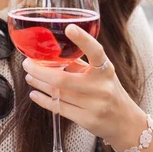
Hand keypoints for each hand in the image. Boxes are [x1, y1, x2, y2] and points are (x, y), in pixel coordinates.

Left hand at [22, 24, 146, 144]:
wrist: (126, 123)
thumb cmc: (108, 91)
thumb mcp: (100, 74)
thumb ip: (78, 63)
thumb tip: (50, 51)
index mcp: (106, 70)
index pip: (96, 52)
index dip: (83, 39)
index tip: (69, 28)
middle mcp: (101, 87)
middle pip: (62, 79)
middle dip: (39, 70)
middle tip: (27, 63)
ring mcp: (95, 105)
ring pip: (58, 93)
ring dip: (39, 83)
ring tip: (29, 76)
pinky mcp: (87, 120)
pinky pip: (59, 108)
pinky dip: (43, 100)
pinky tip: (34, 93)